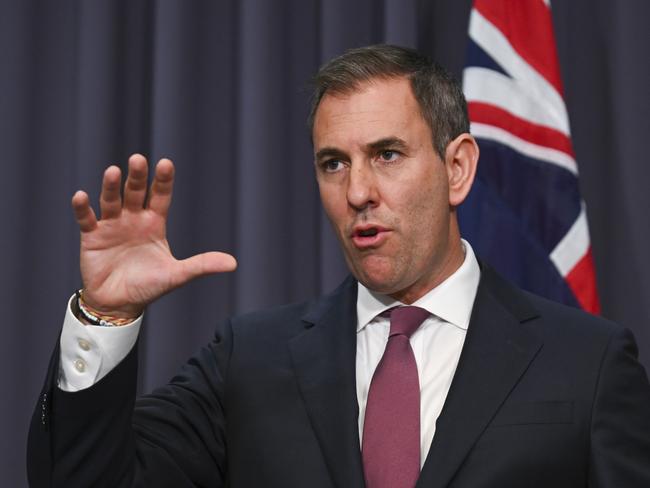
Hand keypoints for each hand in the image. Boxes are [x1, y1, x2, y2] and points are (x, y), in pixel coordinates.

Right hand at [71, 154, 236, 318]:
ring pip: (111, 200)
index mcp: (154, 223)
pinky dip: (83, 208)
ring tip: (112, 171)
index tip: (166, 163)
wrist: (119, 304)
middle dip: (137, 177)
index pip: (161, 196)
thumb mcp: (177, 275)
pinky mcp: (92, 236)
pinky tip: (82, 196)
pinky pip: (86, 219)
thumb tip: (233, 264)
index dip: (163, 181)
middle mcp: (133, 219)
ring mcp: (112, 225)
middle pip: (135, 192)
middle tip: (138, 159)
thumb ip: (203, 265)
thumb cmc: (149, 286)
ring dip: (111, 187)